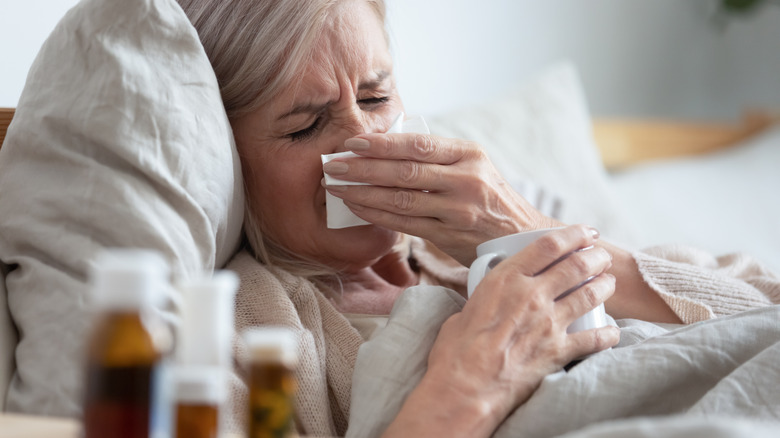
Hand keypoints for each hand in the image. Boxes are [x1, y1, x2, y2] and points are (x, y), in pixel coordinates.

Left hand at [322, 133, 560, 264]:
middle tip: (334, 164)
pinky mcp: (449, 236)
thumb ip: (438, 156)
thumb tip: (386, 144)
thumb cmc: (490, 197)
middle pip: (405, 171)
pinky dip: (377, 215)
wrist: (521, 237)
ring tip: (337, 187)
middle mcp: (466, 180)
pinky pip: (405, 224)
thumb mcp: (474, 166)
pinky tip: (357, 208)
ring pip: (401, 199)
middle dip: (363, 167)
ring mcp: (458, 211)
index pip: (419, 145)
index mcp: (470, 154)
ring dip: (363, 193)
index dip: (382, 143)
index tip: (353, 142)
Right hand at [383, 225, 619, 437]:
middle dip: (595, 256)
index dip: (573, 234)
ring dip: (604, 285)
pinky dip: (608, 334)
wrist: (465, 388)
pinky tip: (613, 331)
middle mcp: (532, 295)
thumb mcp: (467, 307)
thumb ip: (487, 297)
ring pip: (589, 295)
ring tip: (609, 282)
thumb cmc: (456, 351)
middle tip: (601, 256)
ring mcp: (548, 323)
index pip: (549, 245)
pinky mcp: (558, 351)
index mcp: (506, 279)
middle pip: (576, 265)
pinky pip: (594, 339)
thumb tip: (491, 299)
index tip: (586, 232)